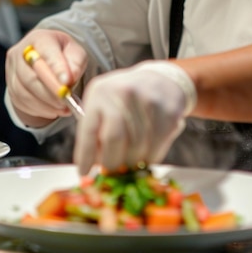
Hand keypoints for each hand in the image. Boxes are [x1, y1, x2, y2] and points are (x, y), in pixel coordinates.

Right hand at [5, 29, 87, 125]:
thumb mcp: (76, 53)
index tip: (67, 82)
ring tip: (63, 107)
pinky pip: (21, 102)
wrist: (48, 62)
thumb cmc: (63, 55)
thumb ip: (76, 62)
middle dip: (50, 92)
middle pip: (30, 75)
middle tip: (66, 101)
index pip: (46, 51)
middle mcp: (20, 52)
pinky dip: (39, 109)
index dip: (56, 68)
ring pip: (24, 91)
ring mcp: (12, 70)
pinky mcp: (10, 87)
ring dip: (45, 104)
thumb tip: (70, 77)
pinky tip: (53, 110)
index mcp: (39, 38)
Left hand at [73, 61, 196, 174]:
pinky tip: (146, 152)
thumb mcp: (105, 102)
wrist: (162, 80)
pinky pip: (155, 149)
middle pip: (113, 139)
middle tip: (111, 169)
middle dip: (110, 162)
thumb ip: (95, 128)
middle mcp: (122, 93)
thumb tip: (92, 163)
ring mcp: (146, 101)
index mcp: (100, 91)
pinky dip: (148, 158)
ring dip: (131, 162)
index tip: (84, 172)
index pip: (88, 129)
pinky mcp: (167, 112)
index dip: (86, 155)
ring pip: (136, 148)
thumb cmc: (126, 97)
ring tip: (129, 158)